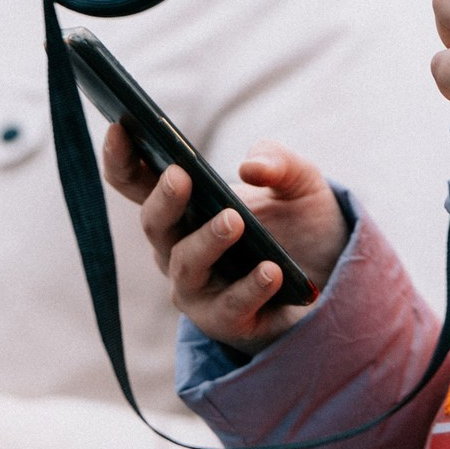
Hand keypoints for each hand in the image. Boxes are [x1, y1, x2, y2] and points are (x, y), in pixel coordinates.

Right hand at [102, 126, 349, 356]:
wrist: (331, 276)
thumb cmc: (298, 223)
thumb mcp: (298, 181)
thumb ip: (279, 162)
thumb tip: (251, 166)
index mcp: (183, 206)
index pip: (136, 182)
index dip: (120, 157)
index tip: (118, 127)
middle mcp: (178, 247)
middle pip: (155, 225)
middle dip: (164, 200)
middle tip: (181, 176)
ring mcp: (198, 288)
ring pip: (186, 265)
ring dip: (207, 241)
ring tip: (233, 220)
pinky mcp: (226, 321)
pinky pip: (230, 307)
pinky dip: (249, 288)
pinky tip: (271, 271)